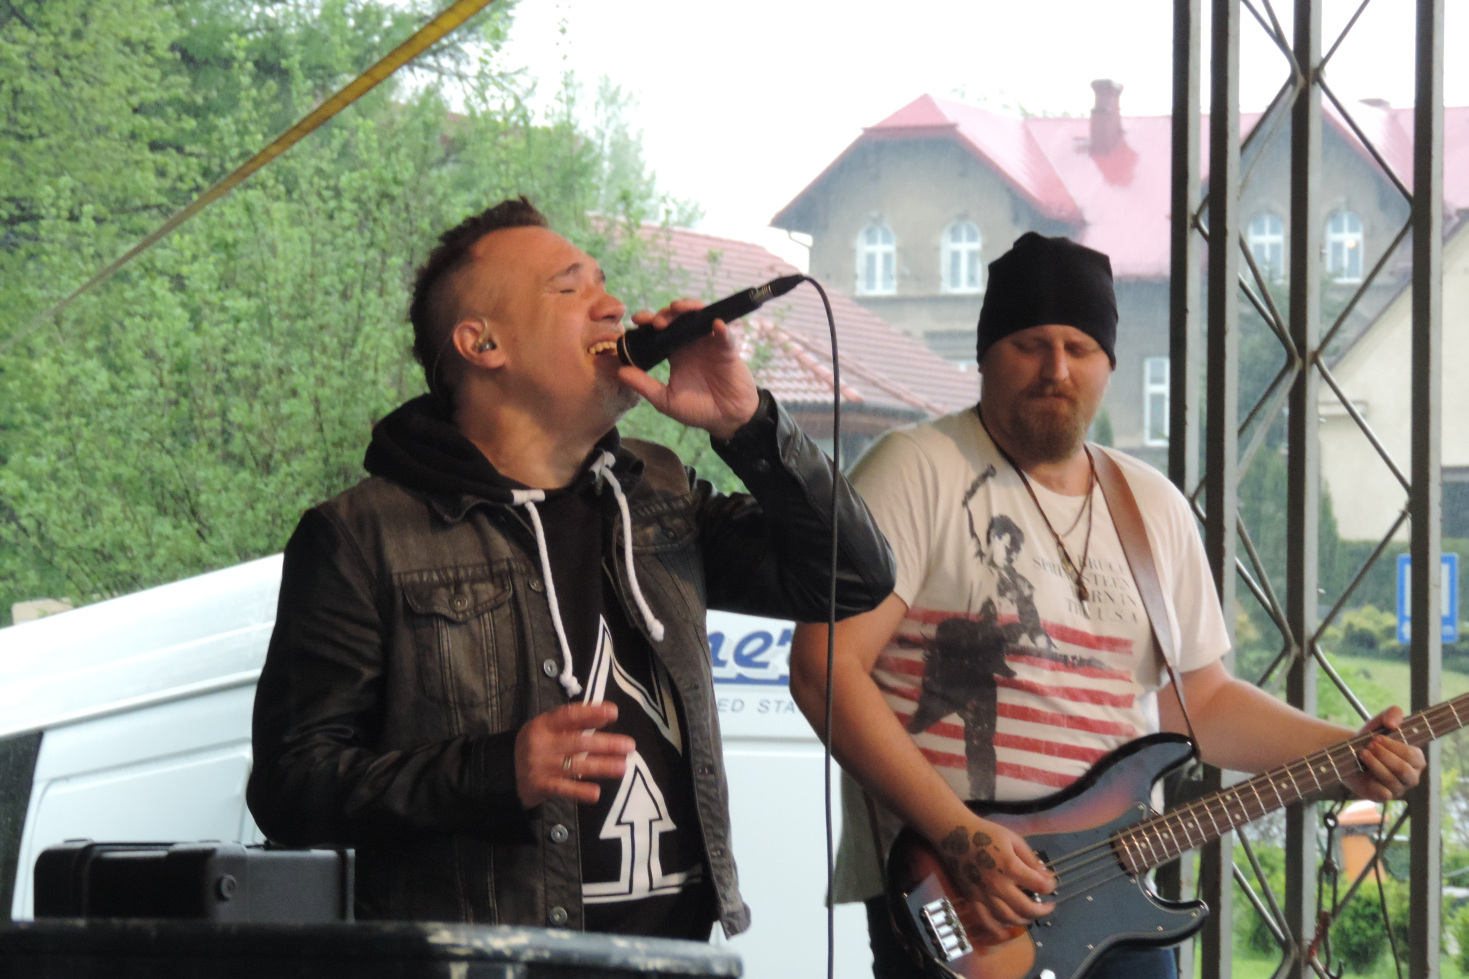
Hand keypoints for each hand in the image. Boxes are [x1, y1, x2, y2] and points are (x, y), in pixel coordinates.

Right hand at [515, 702, 634, 807]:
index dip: (592, 713)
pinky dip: (580, 792)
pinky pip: (564, 790)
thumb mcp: (545, 728)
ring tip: (623, 767)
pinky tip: (596, 793)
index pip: (570, 715)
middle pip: (579, 742)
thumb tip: (603, 715)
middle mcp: (544, 744)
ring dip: (602, 767)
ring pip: (577, 766)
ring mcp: (543, 766)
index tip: (613, 713)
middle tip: (629, 745)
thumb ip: (569, 724)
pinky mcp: (541, 786)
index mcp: (545, 724)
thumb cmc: (533, 746)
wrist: (502, 772)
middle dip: (606, 744)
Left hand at [617, 299, 758, 440]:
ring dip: (688, 309)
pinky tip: (715, 324)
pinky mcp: (727, 350)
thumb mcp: (666, 400)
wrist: (726, 419)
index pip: (659, 331)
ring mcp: (709, 344)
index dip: (649, 321)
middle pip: (677, 318)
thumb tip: (620, 372)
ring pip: (699, 317)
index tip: (637, 319)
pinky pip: (725, 335)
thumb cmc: (697, 410)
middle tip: (657, 322)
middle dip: (666, 313)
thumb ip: (644, 386)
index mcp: (675, 354)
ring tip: (677, 310)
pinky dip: (721, 328)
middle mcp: (691, 344)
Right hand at [933, 816, 1054, 944]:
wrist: (955, 834)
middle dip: (1042, 910)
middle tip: (1048, 907)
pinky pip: (986, 921)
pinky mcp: (972, 899)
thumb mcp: (1014, 840)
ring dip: (1024, 920)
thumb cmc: (986, 834)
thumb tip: (1047, 877)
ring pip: (1009, 918)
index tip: (1050, 884)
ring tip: (1030, 915)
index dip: (1050, 887)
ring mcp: (984, 894)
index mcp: (1010, 867)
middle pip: (1027, 908)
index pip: (1039, 885)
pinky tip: (1007, 933)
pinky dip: (998, 931)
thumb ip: (1031, 860)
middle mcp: (998, 885)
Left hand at [1346, 706, 1424, 801]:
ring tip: (1362, 754)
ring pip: (1392, 781)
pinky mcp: (1382, 796)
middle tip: (1368, 746)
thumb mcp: (1380, 722)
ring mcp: (1398, 788)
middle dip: (1384, 756)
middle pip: (1404, 770)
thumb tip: (1393, 724)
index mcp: (1416, 760)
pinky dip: (1375, 785)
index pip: (1413, 756)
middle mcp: (1410, 776)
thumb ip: (1392, 713)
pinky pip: (1384, 795)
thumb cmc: (1370, 739)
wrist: (1349, 754)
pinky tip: (1366, 774)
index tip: (1376, 738)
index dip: (1394, 747)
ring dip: (1375, 765)